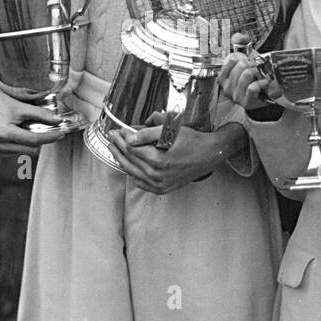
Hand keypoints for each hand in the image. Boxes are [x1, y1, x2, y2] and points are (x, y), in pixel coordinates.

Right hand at [0, 78, 68, 156]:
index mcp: (4, 134)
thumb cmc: (3, 101)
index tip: (62, 133)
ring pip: (27, 151)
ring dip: (33, 141)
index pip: (34, 140)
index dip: (50, 137)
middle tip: (47, 127)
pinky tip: (20, 131)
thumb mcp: (22, 107)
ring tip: (28, 126)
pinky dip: (25, 143)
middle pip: (32, 148)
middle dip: (41, 139)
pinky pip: (20, 150)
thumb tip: (59, 120)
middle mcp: (0, 145)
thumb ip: (41, 114)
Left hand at [106, 119, 245, 194]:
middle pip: (129, 160)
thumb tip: (130, 137)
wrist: (208, 155)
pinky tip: (128, 164)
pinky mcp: (161, 189)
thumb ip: (148, 133)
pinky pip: (140, 182)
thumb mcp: (171, 130)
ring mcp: (158, 184)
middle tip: (112, 138)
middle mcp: (156, 175)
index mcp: (158, 160)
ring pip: (132, 172)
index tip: (117, 130)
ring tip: (115, 149)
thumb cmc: (192, 141)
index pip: (131, 148)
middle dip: (118, 147)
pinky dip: (132, 172)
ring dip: (121, 159)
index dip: (122, 138)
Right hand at [217, 46, 281, 110]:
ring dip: (258, 73)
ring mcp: (235, 96)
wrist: (267, 94)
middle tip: (258, 68)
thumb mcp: (248, 59)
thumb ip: (241, 44)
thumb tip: (240, 36)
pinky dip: (262, 83)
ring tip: (261, 76)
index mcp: (224, 76)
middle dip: (253, 64)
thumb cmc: (255, 77)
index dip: (244, 56)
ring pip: (247, 74)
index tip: (248, 60)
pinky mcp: (246, 102)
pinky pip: (253, 87)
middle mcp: (226, 87)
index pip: (231, 58)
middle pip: (241, 65)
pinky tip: (264, 84)